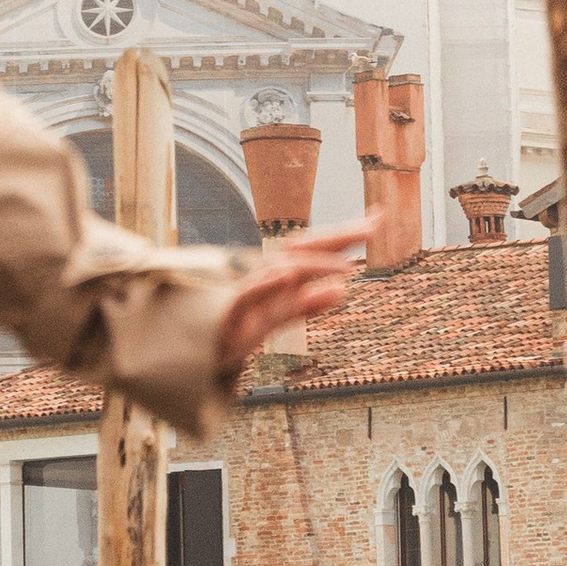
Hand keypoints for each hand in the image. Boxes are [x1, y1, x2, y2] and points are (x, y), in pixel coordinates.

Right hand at [214, 222, 372, 373]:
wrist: (189, 347)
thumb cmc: (233, 328)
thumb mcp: (274, 318)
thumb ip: (305, 305)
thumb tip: (341, 290)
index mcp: (276, 275)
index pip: (314, 249)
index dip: (345, 234)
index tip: (378, 218)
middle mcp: (264, 275)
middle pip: (303, 249)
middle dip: (337, 236)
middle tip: (373, 225)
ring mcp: (247, 291)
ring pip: (282, 270)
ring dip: (314, 265)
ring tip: (347, 266)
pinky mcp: (228, 311)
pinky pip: (247, 295)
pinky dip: (266, 284)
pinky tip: (286, 276)